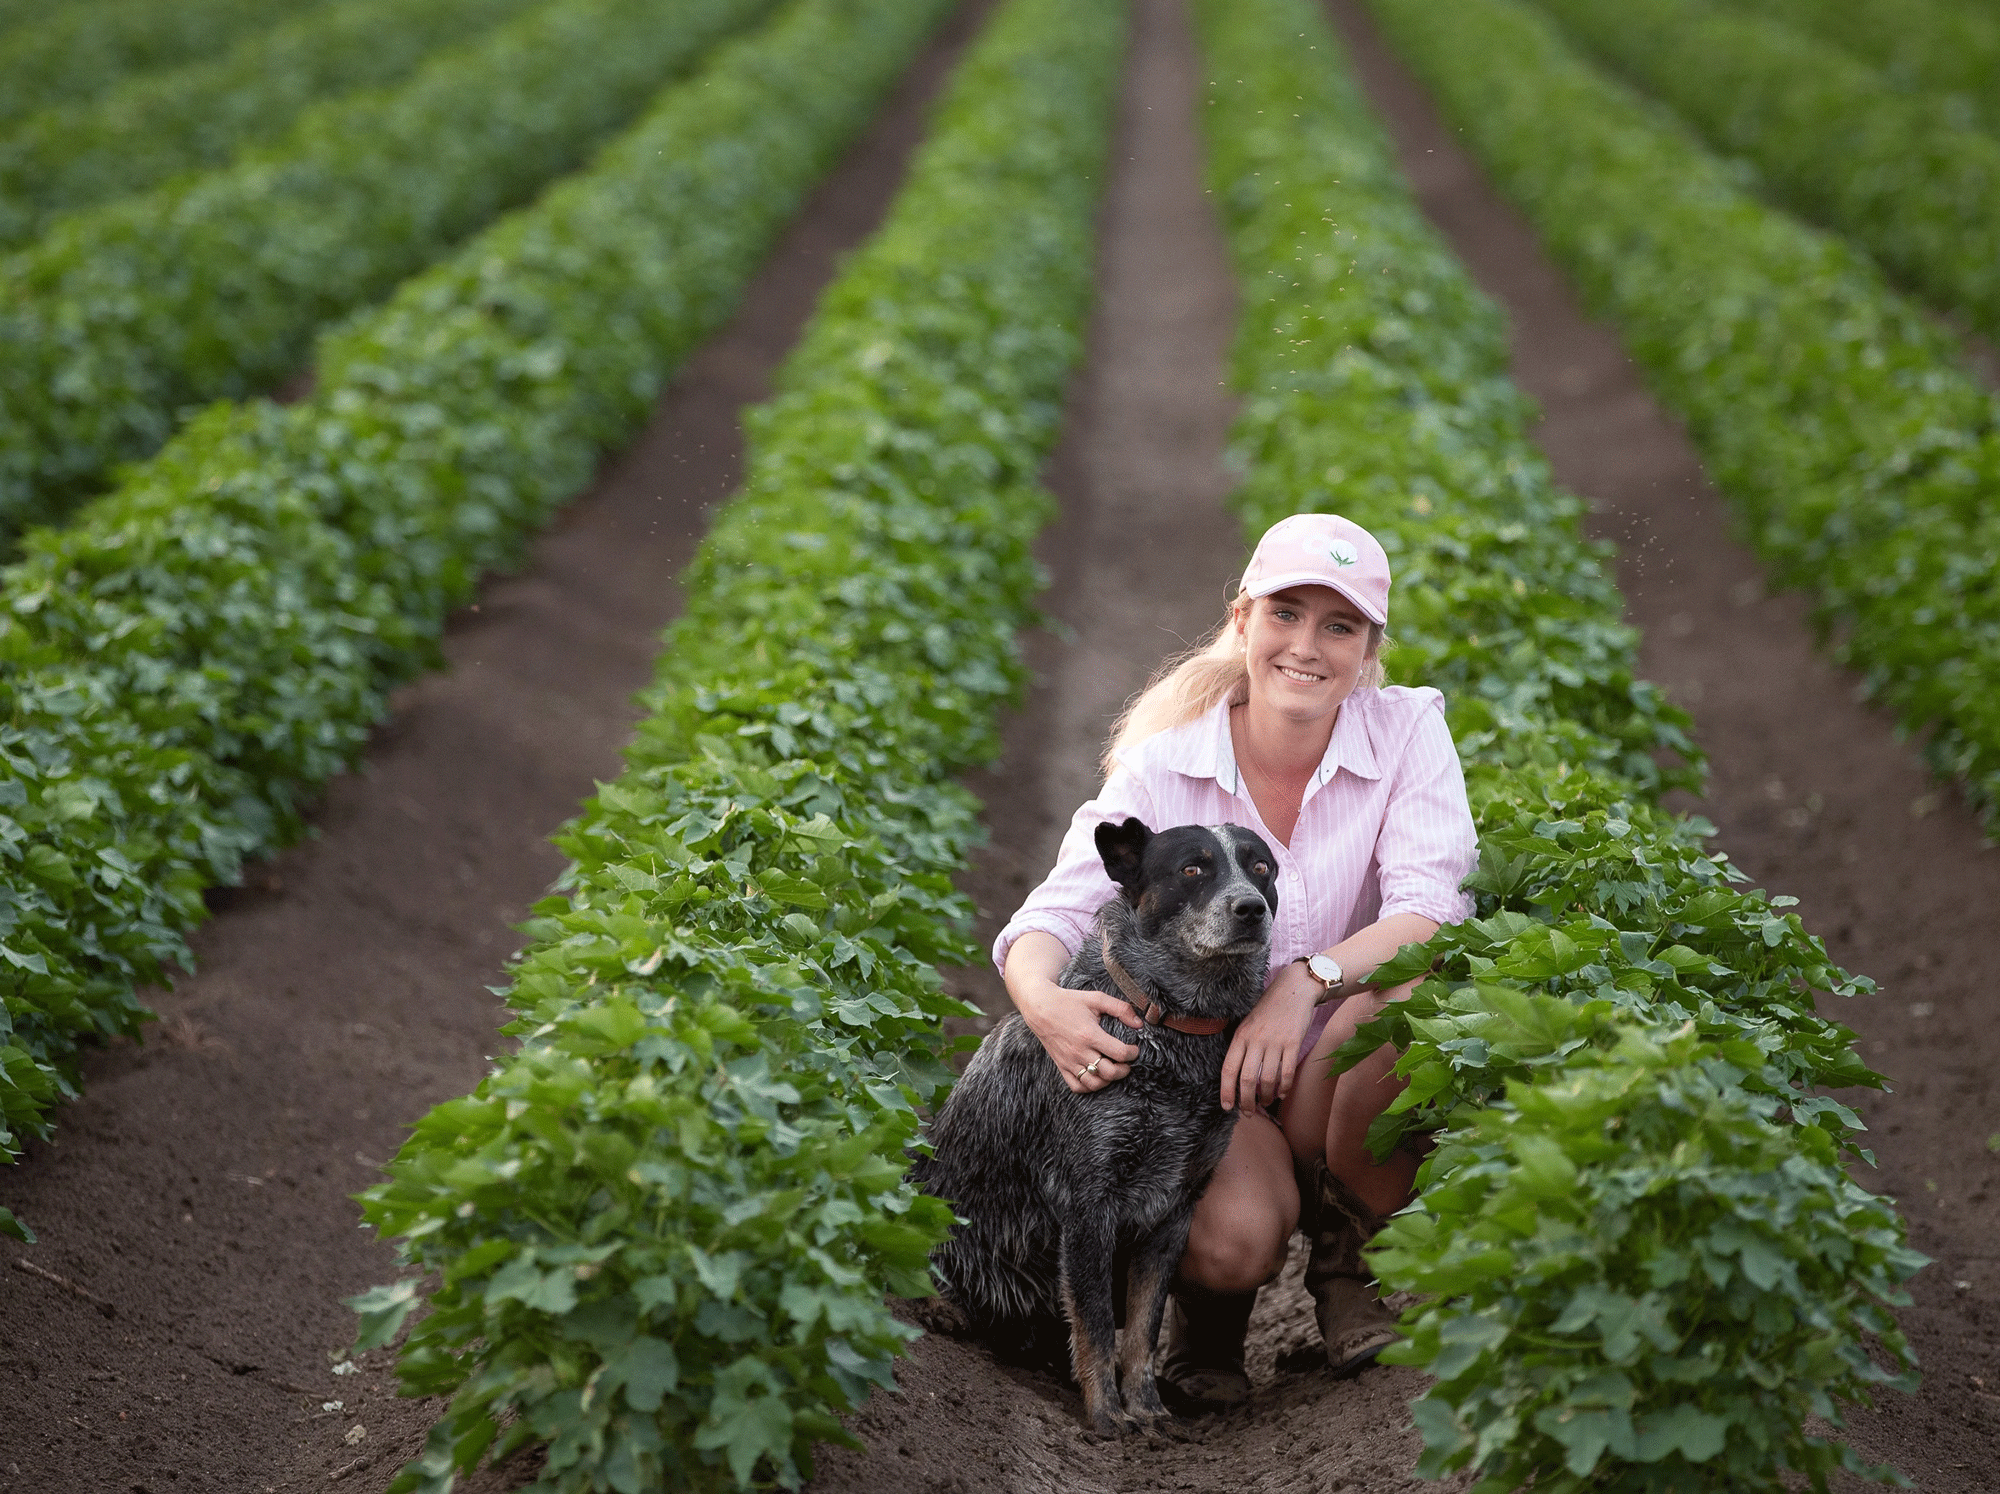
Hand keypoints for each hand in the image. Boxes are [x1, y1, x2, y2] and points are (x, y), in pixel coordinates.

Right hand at [1013, 976, 1142, 1093]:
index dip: (1133, 1053)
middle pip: (1109, 1072)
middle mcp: (1079, 1051)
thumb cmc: (1068, 1001)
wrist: (1040, 1007)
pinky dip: (1089, 1086)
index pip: (1120, 1053)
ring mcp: (1069, 1061)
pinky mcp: (1061, 1066)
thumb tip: (1139, 1023)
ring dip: (1108, 1080)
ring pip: (1094, 1083)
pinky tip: (1096, 1076)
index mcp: (1090, 1034)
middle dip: (1124, 1069)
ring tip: (1113, 1070)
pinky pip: (1077, 1086)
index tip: (1134, 1049)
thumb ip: (1120, 1008)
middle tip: (1126, 1062)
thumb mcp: (1096, 998)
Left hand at [1219, 962, 1319, 1111]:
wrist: (1293, 990)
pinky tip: (1282, 1093)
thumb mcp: (1248, 1024)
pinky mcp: (1293, 1043)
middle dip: (1246, 1101)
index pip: (1228, 1068)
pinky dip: (1284, 1087)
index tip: (1227, 1106)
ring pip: (1267, 1079)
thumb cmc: (1269, 1009)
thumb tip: (1237, 1077)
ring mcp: (1275, 1042)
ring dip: (1266, 1096)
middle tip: (1249, 1112)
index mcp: (1240, 1035)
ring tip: (1266, 1102)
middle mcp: (1255, 1040)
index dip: (1226, 1091)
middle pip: (1247, 1079)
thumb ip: (1242, 1046)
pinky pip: (1286, 1072)